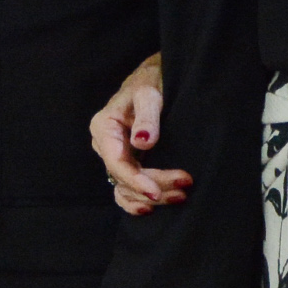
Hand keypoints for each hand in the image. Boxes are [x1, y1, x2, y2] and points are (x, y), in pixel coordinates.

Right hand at [89, 53, 190, 215]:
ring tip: (180, 195)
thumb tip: (143, 142)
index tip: (156, 192)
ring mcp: (115, 156)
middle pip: (125, 178)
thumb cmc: (151, 81)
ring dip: (150, 197)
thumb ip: (147, 117)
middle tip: (184, 185)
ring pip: (126, 188)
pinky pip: (125, 189)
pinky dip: (137, 201)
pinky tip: (151, 209)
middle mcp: (105, 145)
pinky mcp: (127, 162)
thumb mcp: (149, 93)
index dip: (136, 181)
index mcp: (104, 128)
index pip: (117, 162)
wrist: (155, 78)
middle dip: (154, 186)